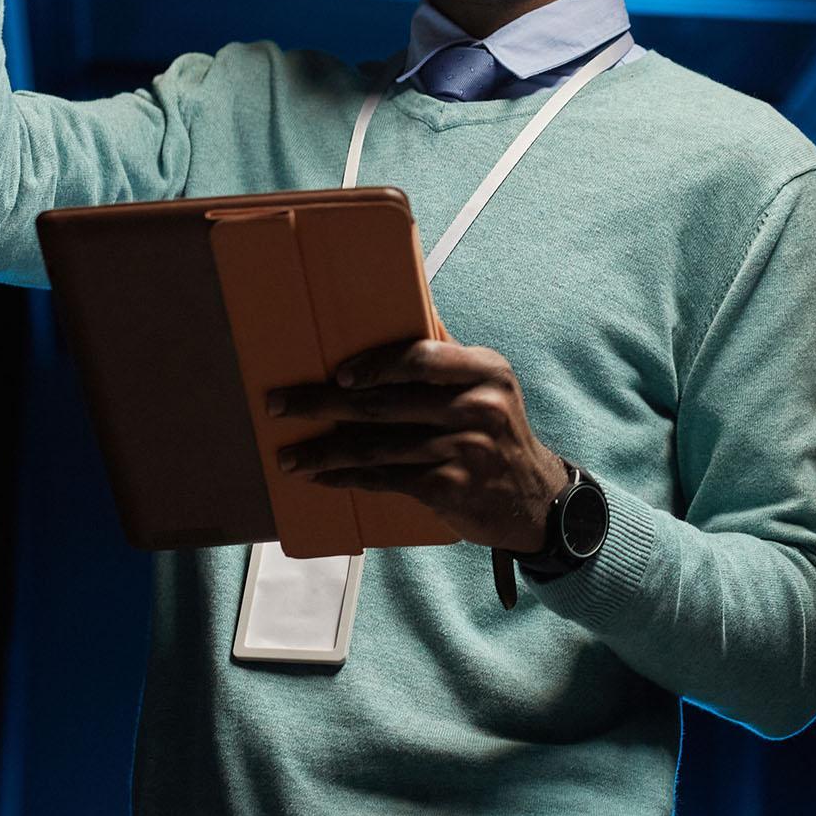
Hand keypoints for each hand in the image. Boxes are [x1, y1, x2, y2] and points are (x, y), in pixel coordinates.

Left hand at [266, 336, 569, 552]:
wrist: (535, 500)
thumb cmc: (498, 434)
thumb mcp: (492, 387)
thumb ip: (448, 360)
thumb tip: (400, 315)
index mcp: (486, 371)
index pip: (422, 358)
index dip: (375, 364)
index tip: (336, 372)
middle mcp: (478, 408)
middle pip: (385, 403)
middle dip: (323, 404)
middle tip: (279, 405)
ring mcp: (464, 451)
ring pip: (377, 447)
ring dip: (324, 451)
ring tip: (288, 455)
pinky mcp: (450, 488)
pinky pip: (385, 480)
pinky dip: (348, 478)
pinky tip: (322, 477)